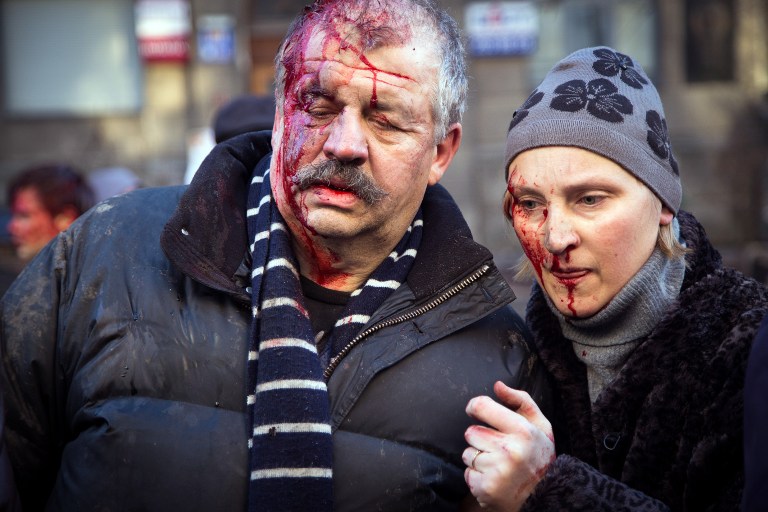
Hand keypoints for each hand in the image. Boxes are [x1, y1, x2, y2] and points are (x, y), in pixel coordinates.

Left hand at [462, 381, 554, 510]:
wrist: (546, 497)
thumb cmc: (540, 457)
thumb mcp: (540, 426)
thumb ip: (520, 401)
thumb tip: (497, 386)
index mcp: (523, 431)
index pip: (482, 406)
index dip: (474, 406)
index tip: (475, 410)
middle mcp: (509, 451)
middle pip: (471, 432)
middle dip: (481, 438)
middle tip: (499, 447)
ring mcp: (497, 471)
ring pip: (467, 453)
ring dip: (478, 457)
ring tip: (498, 464)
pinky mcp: (486, 488)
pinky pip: (467, 473)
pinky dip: (476, 476)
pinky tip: (494, 477)